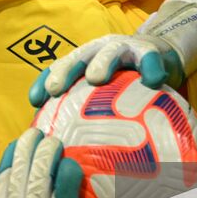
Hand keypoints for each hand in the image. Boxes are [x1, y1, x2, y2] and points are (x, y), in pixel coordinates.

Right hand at [0, 128, 83, 197]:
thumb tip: (21, 180)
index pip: (2, 177)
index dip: (10, 155)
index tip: (18, 142)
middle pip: (20, 171)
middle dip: (29, 147)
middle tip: (40, 134)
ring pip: (39, 176)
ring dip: (48, 153)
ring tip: (55, 142)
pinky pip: (62, 193)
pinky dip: (66, 175)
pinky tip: (71, 164)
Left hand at [27, 0, 196, 107]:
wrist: (162, 54)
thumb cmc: (127, 81)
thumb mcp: (106, 93)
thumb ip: (90, 111)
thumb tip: (69, 149)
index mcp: (85, 60)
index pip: (60, 69)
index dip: (45, 82)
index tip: (34, 101)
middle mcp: (101, 50)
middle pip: (79, 57)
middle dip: (66, 71)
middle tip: (57, 90)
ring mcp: (126, 48)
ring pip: (111, 52)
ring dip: (102, 62)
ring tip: (95, 78)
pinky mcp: (152, 51)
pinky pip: (151, 59)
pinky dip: (150, 68)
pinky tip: (152, 81)